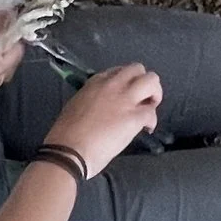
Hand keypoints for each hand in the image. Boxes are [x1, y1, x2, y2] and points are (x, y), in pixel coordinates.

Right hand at [44, 61, 162, 174]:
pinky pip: (151, 112)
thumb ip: (92, 99)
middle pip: (138, 69)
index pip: (118, 71)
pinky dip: (151, 121)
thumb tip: (103, 107)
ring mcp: (125, 99)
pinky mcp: (134, 118)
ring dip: (154, 94)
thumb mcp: (76, 105)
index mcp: (95, 82)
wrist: (69, 151)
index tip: (125, 94)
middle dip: (143, 83)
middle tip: (141, 99)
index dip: (126, 83)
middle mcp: (112, 85)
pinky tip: (146, 129)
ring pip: (152, 81)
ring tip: (148, 109)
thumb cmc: (66, 133)